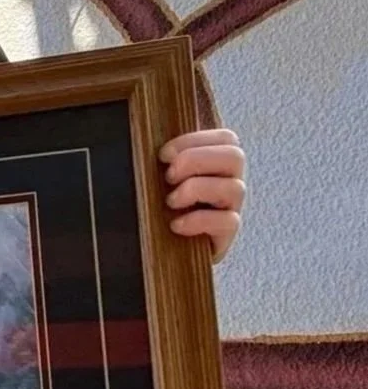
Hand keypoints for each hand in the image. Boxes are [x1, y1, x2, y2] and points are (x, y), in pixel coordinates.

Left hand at [159, 128, 244, 263]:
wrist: (159, 251)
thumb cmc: (156, 207)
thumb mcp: (158, 178)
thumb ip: (166, 159)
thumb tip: (154, 142)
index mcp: (216, 162)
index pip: (226, 138)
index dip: (194, 140)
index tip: (163, 154)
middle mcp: (229, 181)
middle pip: (235, 157)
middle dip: (196, 160)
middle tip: (169, 176)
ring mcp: (231, 208)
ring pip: (235, 188)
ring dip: (196, 189)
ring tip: (170, 202)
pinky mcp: (226, 234)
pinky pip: (229, 221)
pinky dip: (199, 220)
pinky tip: (176, 225)